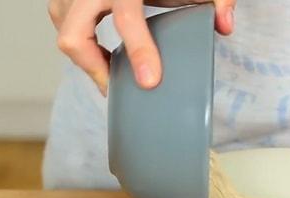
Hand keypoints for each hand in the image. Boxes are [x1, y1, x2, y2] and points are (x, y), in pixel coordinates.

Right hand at [48, 0, 235, 94]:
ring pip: (65, 35)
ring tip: (112, 71)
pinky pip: (63, 29)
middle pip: (74, 36)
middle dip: (94, 67)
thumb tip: (225, 25)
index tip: (150, 81)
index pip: (126, 17)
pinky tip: (102, 55)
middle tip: (117, 87)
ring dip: (86, 58)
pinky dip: (80, 46)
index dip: (139, 51)